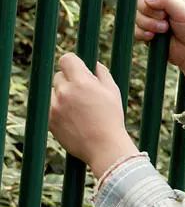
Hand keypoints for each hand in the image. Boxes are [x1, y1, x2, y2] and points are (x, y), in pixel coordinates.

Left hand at [49, 54, 138, 175]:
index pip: (66, 59)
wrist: (104, 147)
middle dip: (69, 81)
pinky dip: (58, 109)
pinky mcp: (50, 120)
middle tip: (82, 94)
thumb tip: (94, 64)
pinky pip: (50, 107)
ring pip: (53, 92)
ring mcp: (55, 107)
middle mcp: (65, 92)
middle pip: (59, 76)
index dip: (72, 63)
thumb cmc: (111, 118)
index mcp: (81, 82)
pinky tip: (72, 118)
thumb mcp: (113, 92)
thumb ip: (102, 73)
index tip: (76, 69)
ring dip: (61, 96)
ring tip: (77, 109)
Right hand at [135, 0, 184, 100]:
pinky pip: (135, 29)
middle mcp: (159, 3)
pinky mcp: (147, 32)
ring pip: (136, 15)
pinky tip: (154, 38)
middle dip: (150, 11)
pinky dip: (143, 33)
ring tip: (164, 30)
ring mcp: (152, 18)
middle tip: (165, 19)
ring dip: (149, 24)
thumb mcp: (183, 10)